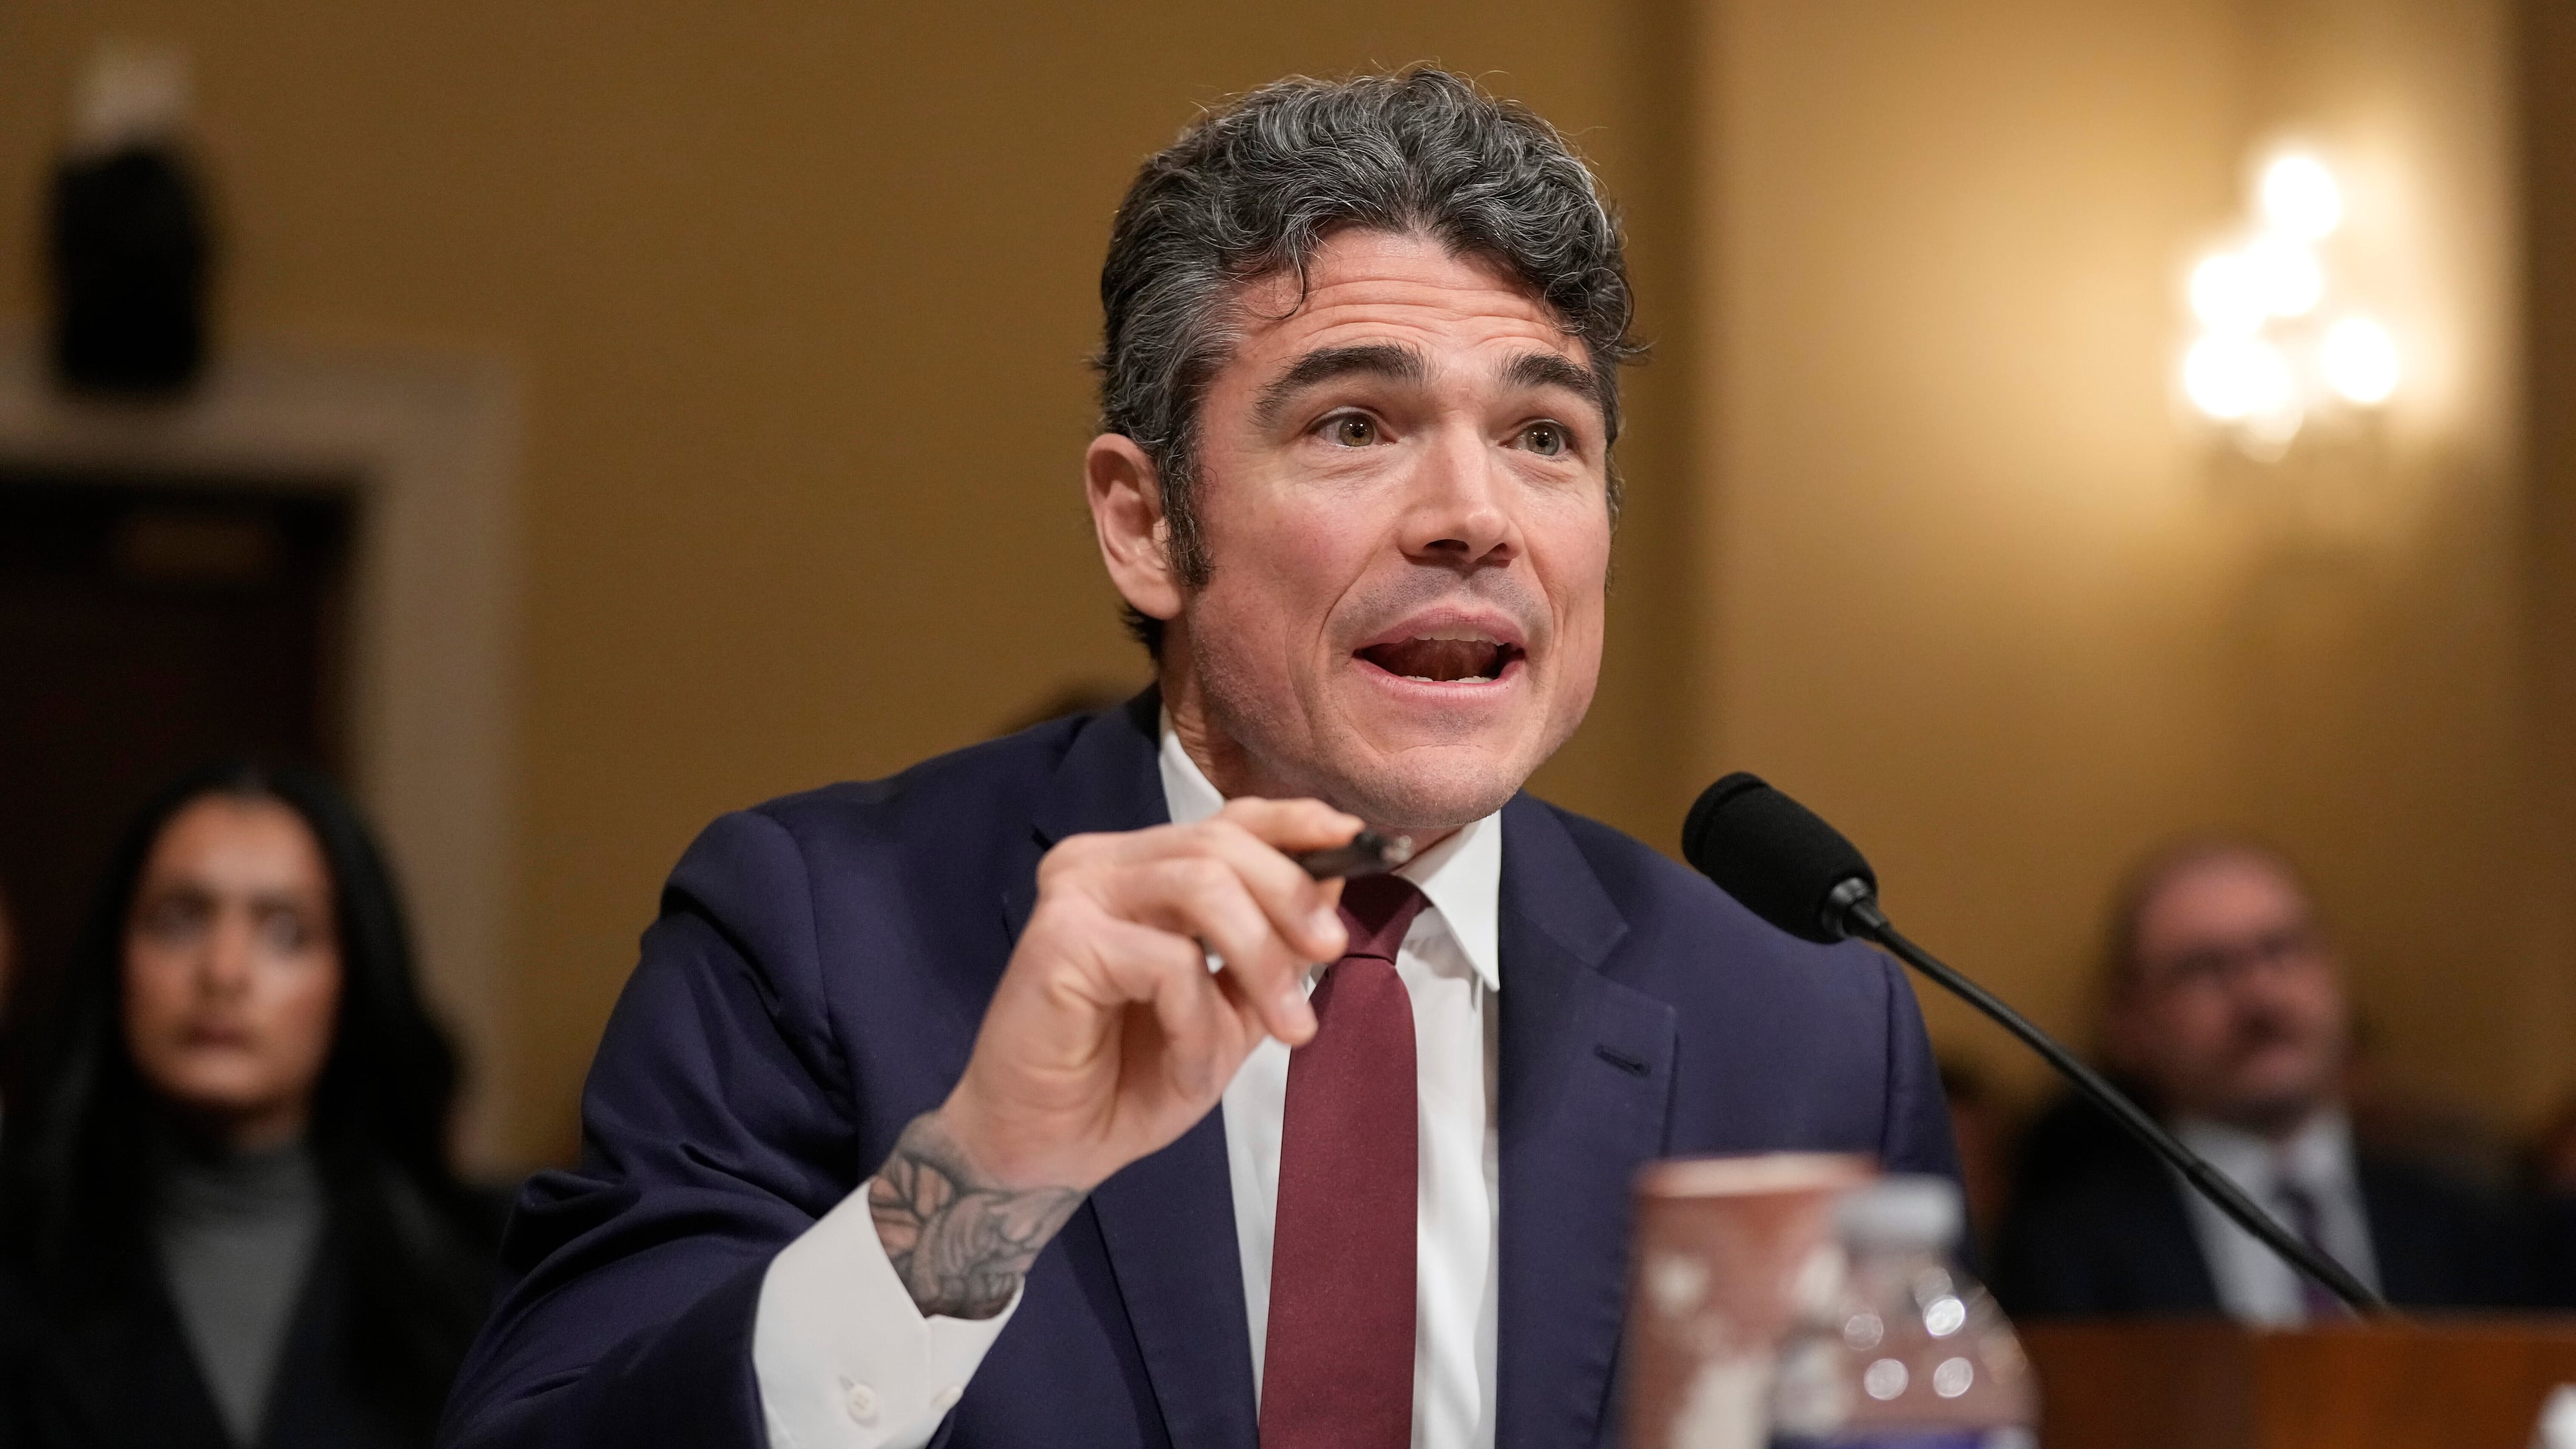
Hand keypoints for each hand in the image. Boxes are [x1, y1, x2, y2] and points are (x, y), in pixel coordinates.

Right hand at [869, 797, 1358, 1316]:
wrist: (1045, 1151)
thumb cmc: (1128, 1079)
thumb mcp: (1229, 1010)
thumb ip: (1273, 947)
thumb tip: (1331, 882)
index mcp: (1140, 867)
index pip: (1229, 820)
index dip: (1297, 823)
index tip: (1364, 843)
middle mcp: (1101, 863)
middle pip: (1222, 843)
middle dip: (1292, 899)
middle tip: (1333, 953)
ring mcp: (1075, 894)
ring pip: (1201, 884)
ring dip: (1261, 958)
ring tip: (1288, 1028)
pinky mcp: (1057, 939)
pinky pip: (1167, 961)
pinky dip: (1197, 1019)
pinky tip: (1189, 1064)